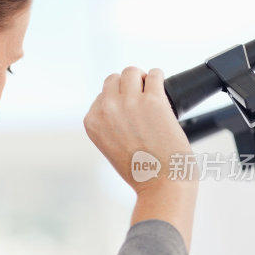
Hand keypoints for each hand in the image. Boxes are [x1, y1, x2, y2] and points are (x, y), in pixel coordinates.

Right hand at [84, 66, 193, 193]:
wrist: (162, 183)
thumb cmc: (141, 170)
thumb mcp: (110, 147)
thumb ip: (109, 125)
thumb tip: (120, 103)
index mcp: (92, 122)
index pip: (101, 96)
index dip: (117, 101)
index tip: (128, 111)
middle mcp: (106, 109)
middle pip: (114, 79)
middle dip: (128, 86)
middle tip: (141, 99)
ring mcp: (130, 103)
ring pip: (131, 71)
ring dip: (142, 79)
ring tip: (151, 92)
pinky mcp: (153, 100)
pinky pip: (155, 74)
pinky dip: (159, 78)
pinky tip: (162, 89)